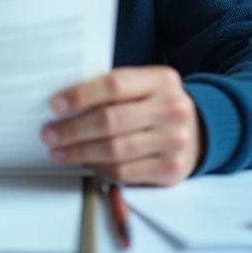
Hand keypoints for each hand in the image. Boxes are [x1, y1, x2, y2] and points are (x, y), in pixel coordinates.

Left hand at [41, 67, 202, 185]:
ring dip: (80, 152)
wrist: (203, 131)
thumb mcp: (146, 86)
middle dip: (73, 130)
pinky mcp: (172, 169)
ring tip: (59, 151)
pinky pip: (125, 172)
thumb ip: (114, 90)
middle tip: (49, 134)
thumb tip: (64, 103)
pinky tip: (86, 163)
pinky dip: (100, 168)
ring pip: (115, 150)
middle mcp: (171, 109)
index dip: (81, 95)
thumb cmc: (159, 105)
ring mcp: (174, 141)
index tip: (55, 105)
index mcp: (161, 80)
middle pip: (111, 121)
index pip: (115, 85)